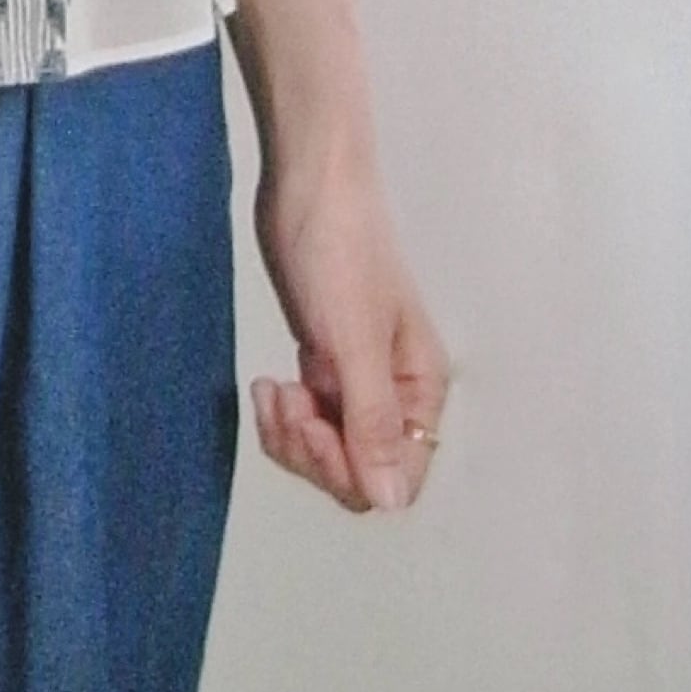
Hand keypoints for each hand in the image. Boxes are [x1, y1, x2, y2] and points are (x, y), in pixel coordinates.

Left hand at [248, 141, 450, 513]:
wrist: (309, 190)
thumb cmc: (341, 253)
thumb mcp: (355, 344)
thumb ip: (373, 424)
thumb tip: (392, 502)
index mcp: (421, 392)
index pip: (396, 479)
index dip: (348, 470)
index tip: (314, 425)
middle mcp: (397, 397)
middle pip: (357, 474)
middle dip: (313, 453)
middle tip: (287, 401)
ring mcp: (358, 385)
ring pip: (326, 453)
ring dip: (291, 436)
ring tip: (273, 390)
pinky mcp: (325, 370)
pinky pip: (306, 425)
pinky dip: (282, 417)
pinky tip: (269, 384)